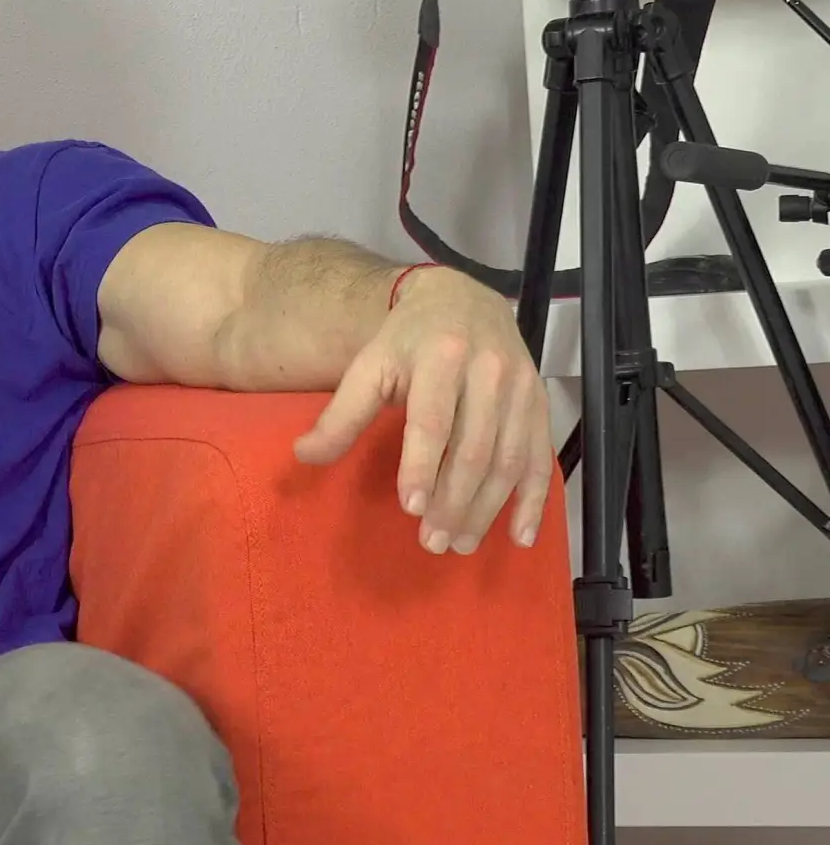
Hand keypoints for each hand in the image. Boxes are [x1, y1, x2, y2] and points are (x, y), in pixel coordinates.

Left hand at [293, 267, 554, 554]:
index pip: (432, 421)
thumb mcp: (369, 365)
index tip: (411, 508)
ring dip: (487, 509)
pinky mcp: (539, 404)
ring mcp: (520, 389)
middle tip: (432, 542)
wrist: (463, 300)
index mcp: (440, 358)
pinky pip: (541, 458)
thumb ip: (342, 413)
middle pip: (473, 449)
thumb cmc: (407, 341)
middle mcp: (488, 372)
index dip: (422, 466)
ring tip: (460, 543)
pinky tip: (520, 535)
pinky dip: (534, 500)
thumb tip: (304, 456)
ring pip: (509, 460)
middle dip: (453, 502)